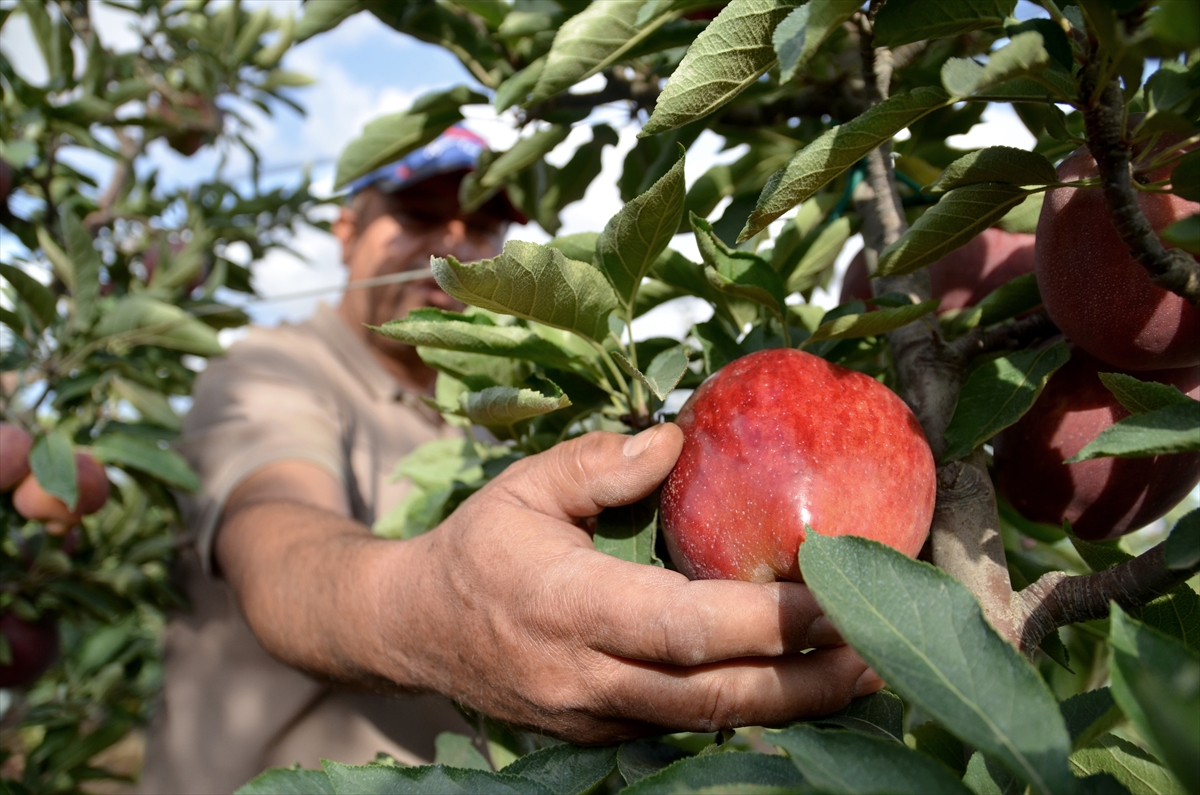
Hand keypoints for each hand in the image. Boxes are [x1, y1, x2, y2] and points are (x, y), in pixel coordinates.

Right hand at [384, 424, 881, 743]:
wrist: (412, 630)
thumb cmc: (474, 549)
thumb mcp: (523, 486)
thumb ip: (597, 463)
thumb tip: (679, 438)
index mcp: (567, 605)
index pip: (685, 626)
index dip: (769, 618)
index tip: (837, 593)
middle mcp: (586, 675)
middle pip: (717, 694)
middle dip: (809, 678)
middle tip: (885, 646)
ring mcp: (595, 717)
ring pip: (712, 722)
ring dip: (796, 703)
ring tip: (868, 672)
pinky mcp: (602, 733)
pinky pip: (688, 725)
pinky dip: (751, 707)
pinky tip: (800, 684)